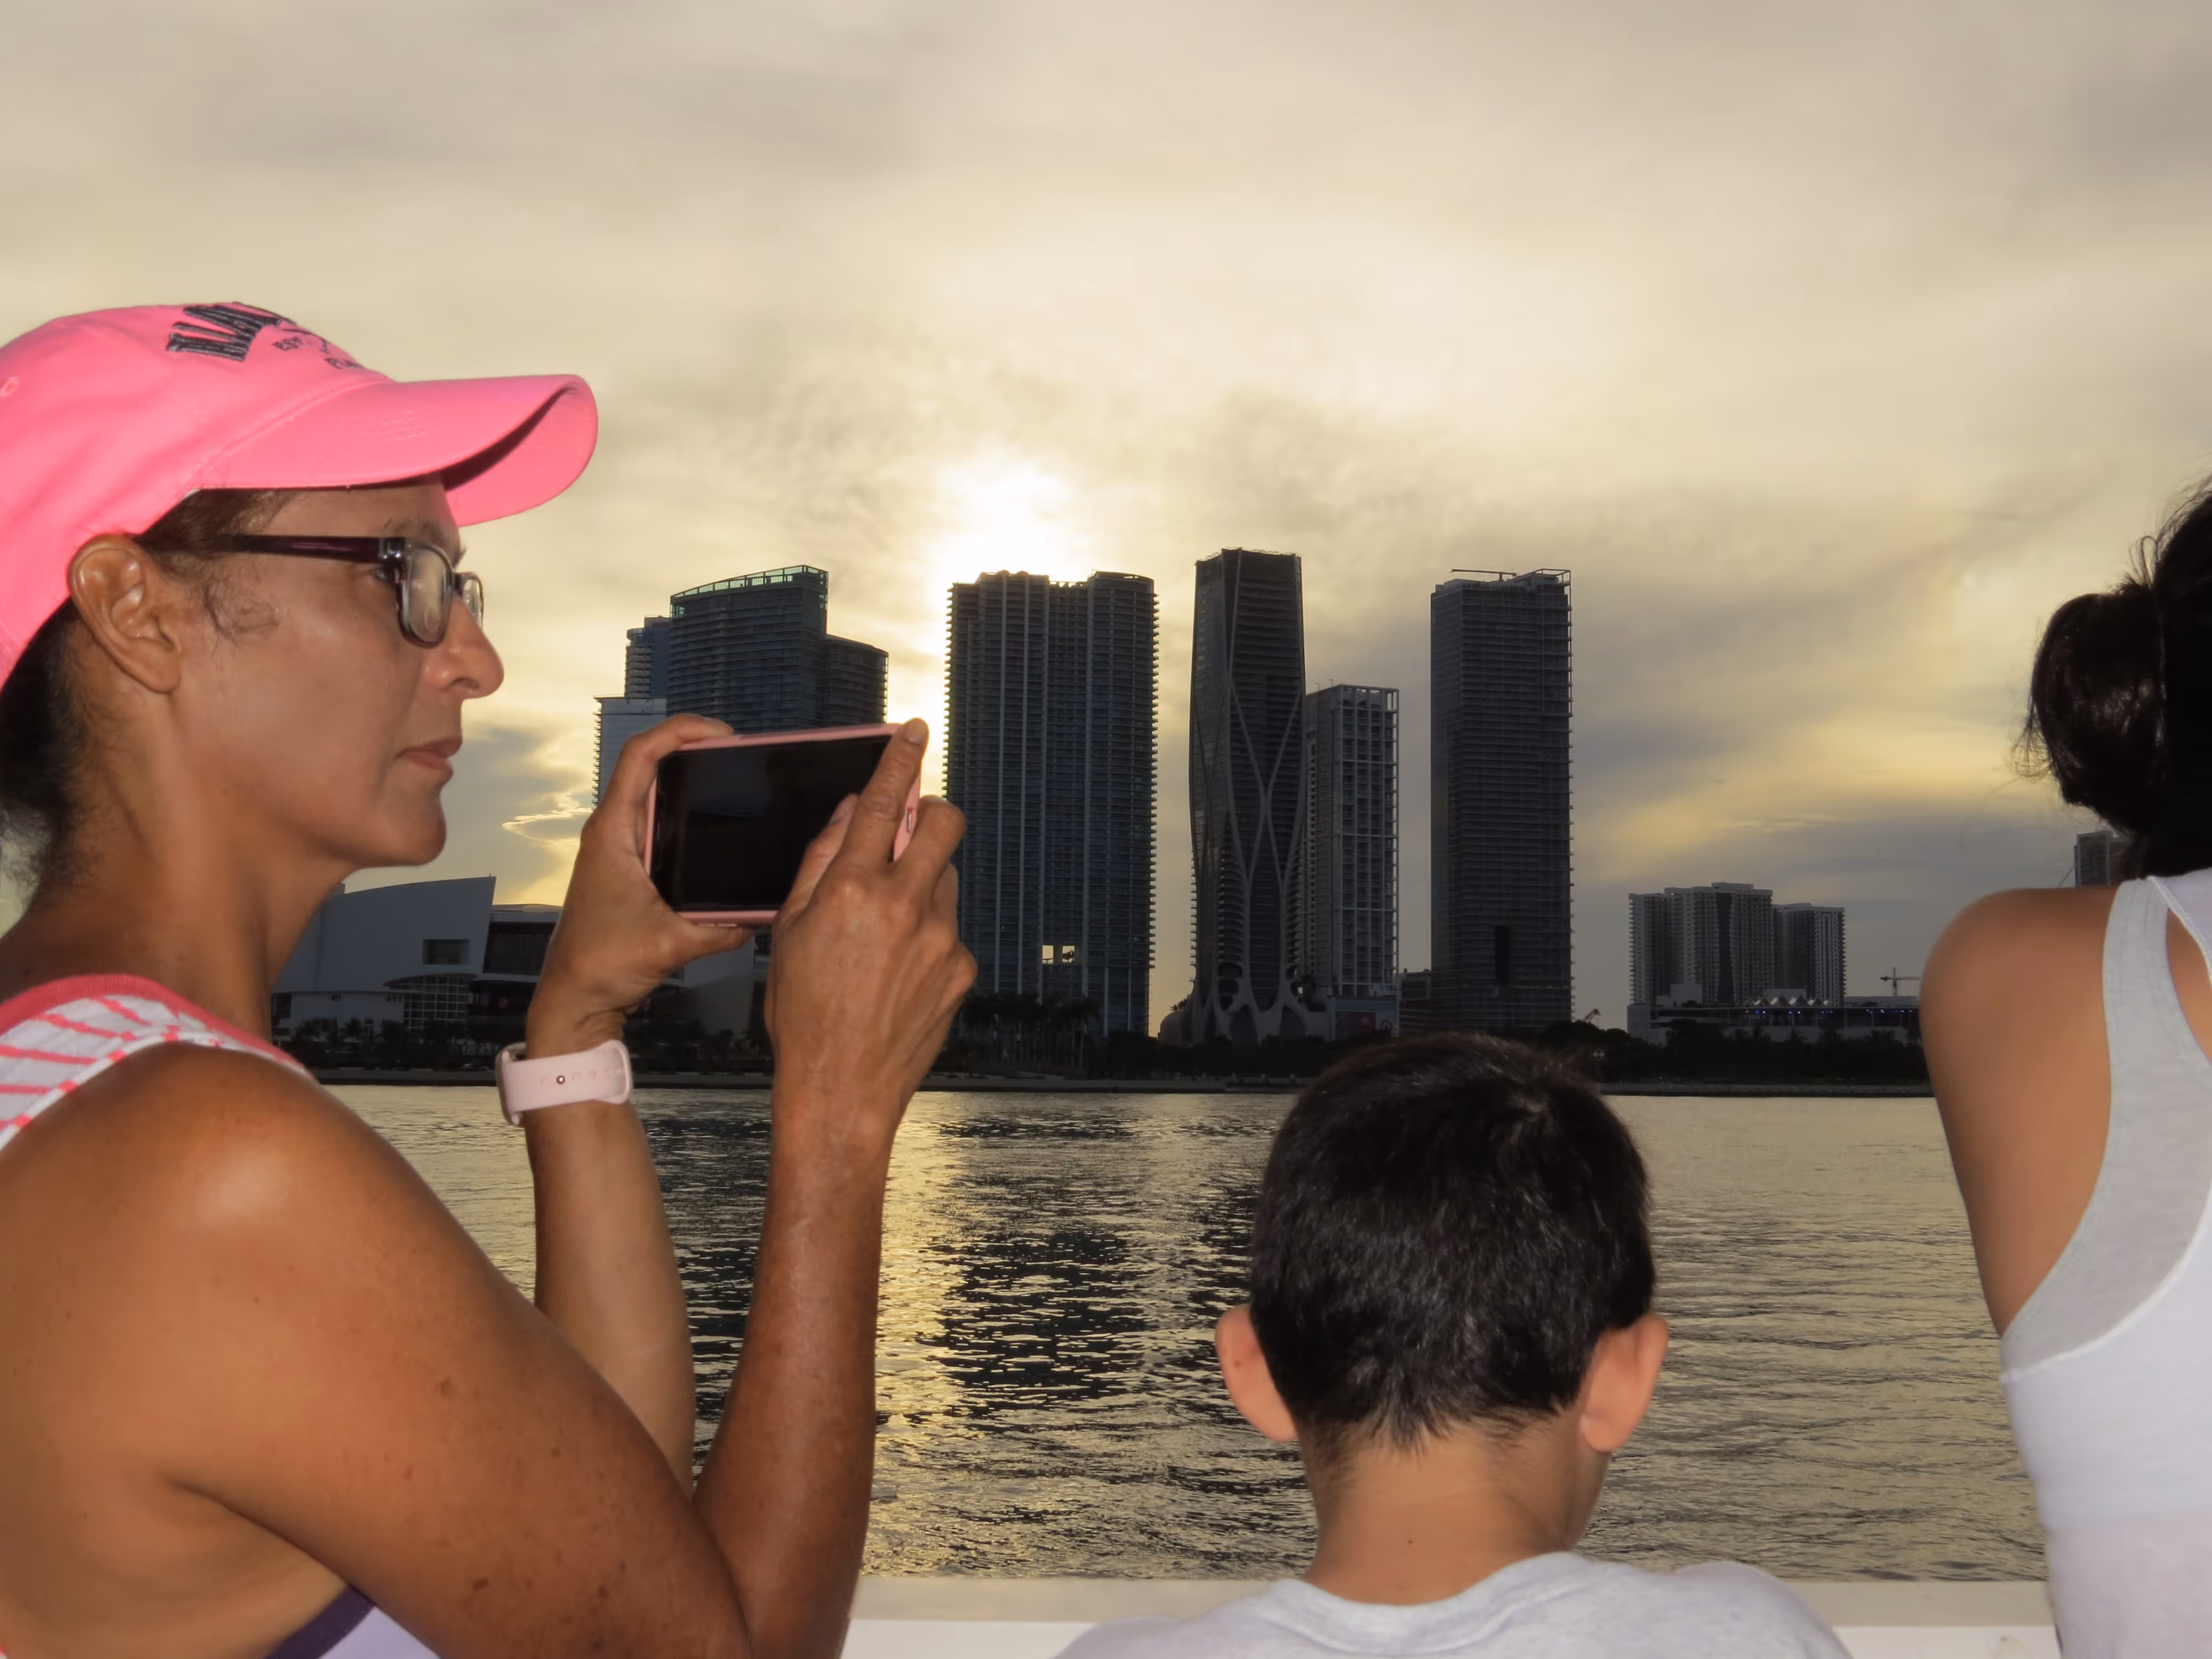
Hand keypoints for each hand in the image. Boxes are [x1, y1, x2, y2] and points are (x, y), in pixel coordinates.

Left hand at [531, 714, 751, 1054]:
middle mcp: (611, 831)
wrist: (574, 997)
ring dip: (687, 778)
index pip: (640, 756)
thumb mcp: (673, 944)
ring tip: (730, 776)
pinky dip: (684, 811)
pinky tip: (713, 823)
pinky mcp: (627, 865)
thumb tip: (762, 914)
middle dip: (691, 747)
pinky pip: (655, 821)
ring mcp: (617, 847)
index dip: (680, 732)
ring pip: (651, 791)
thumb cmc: (601, 965)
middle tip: (736, 751)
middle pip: (647, 764)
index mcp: (612, 832)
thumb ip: (723, 928)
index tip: (720, 734)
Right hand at [764, 718, 974, 1154]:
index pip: (881, 802)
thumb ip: (821, 863)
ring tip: (883, 930)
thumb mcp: (789, 931)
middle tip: (910, 828)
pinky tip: (896, 972)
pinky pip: (949, 929)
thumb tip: (848, 815)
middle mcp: (904, 906)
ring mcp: (941, 938)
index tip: (913, 732)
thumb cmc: (803, 1015)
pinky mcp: (961, 968)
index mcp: (852, 890)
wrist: (840, 1091)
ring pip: (946, 878)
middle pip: (943, 824)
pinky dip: (928, 934)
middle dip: (930, 813)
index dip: (899, 759)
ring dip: (923, 881)